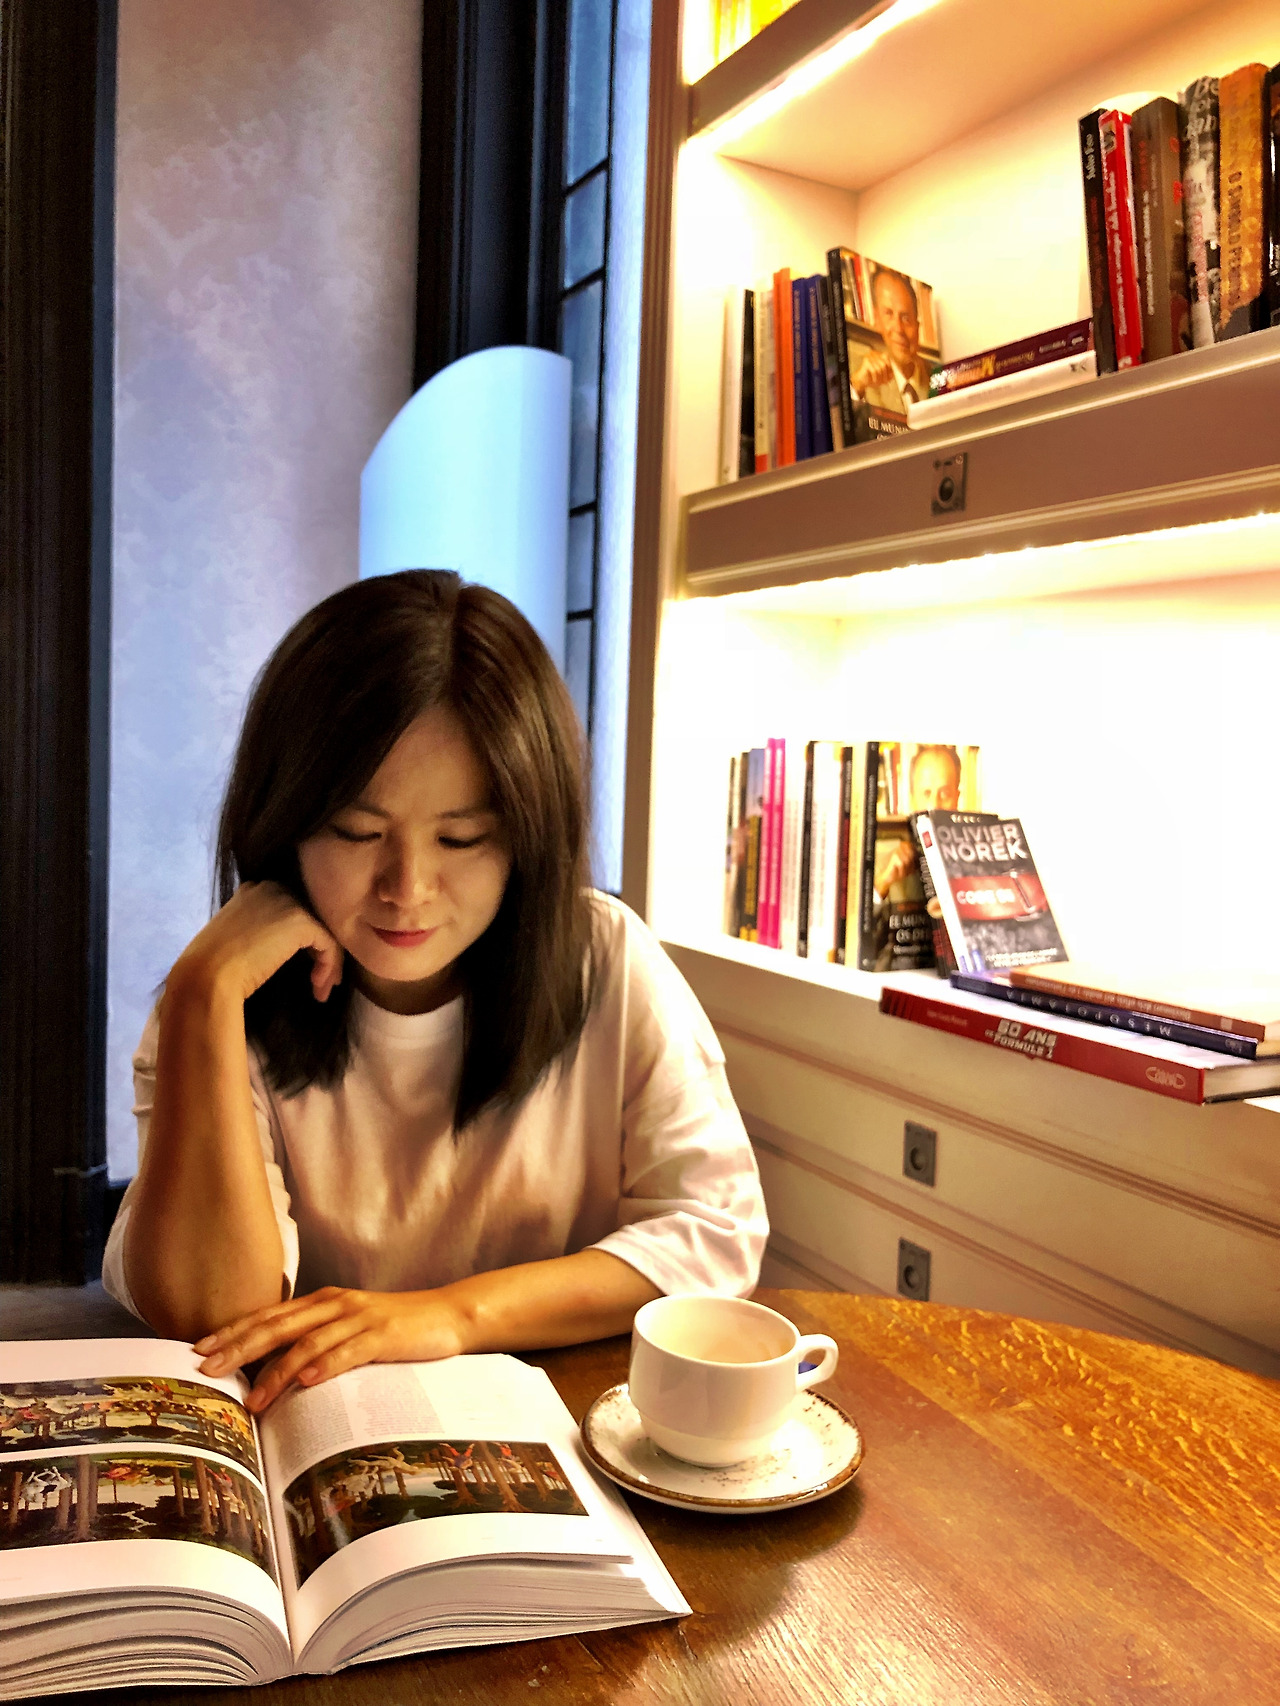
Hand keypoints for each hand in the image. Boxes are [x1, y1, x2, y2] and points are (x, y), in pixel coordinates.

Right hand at [171, 880, 343, 1005]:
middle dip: (318, 951)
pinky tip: (318, 986)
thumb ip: (258, 930)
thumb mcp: (235, 937)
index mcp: (253, 890)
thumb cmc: (213, 967)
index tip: (301, 965)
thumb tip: (280, 945)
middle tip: (319, 980)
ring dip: (327, 963)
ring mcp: (286, 902)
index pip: (290, 910)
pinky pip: (328, 943)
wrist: (207, 976)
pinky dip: (329, 966)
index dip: (300, 940)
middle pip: (310, 919)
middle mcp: (271, 888)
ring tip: (321, 988)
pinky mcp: (300, 922)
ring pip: (322, 932)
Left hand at [195, 1286, 465, 1410]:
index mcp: (323, 1301)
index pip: (268, 1315)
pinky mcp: (382, 1335)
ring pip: (307, 1343)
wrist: (447, 1315)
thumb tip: (276, 1372)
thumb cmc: (396, 1328)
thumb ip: (317, 1341)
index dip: (233, 1331)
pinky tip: (306, 1383)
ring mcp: (359, 1318)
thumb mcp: (350, 1328)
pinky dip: (324, 1367)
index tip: (199, 1348)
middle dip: (239, 1348)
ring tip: (254, 1399)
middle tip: (207, 1369)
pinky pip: (348, 1351)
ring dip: (276, 1372)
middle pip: (278, 1325)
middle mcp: (335, 1304)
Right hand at [851, 351, 892, 395]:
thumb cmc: (872, 377)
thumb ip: (890, 372)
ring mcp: (870, 357)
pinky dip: (875, 377)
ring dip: (880, 378)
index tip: (889, 377)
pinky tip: (874, 380)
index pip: (888, 360)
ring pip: (880, 368)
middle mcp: (874, 353)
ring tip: (878, 382)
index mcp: (879, 354)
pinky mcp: (866, 362)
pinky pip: (874, 370)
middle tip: (884, 382)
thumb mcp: (883, 374)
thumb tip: (894, 374)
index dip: (890, 369)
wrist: (861, 381)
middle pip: (884, 364)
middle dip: (885, 375)